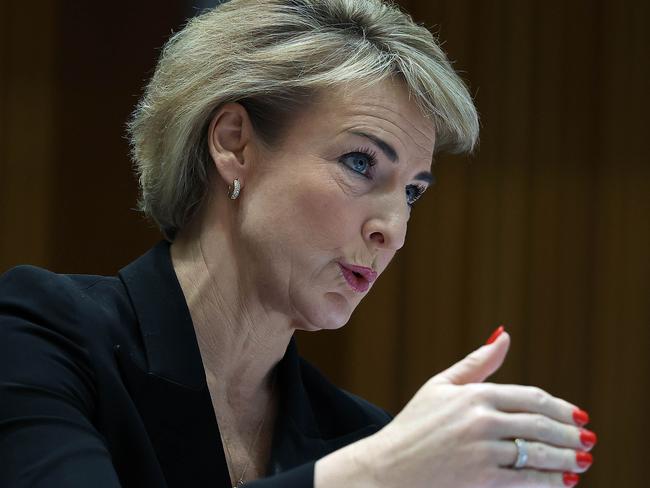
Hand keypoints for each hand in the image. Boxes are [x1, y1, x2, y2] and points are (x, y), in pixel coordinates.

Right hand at [316, 329, 594, 487]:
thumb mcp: (441, 386)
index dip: (559, 407)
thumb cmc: (415, 424)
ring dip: (567, 457)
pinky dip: (550, 481)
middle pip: (540, 424)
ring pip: (538, 452)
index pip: (530, 397)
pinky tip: (563, 482)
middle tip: (587, 439)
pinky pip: (526, 480)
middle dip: (569, 433)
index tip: (577, 415)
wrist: (390, 467)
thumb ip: (476, 363)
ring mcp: (482, 451)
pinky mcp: (481, 480)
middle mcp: (481, 420)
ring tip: (583, 461)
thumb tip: (504, 334)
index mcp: (474, 394)